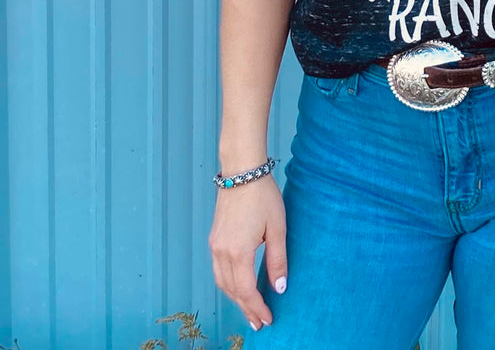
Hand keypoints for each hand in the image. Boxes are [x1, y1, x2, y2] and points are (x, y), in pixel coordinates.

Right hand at [208, 176, 287, 330]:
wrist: (242, 172)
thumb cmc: (263, 196)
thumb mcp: (277, 228)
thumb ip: (278, 260)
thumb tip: (279, 288)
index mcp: (238, 252)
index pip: (246, 291)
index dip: (257, 308)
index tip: (267, 320)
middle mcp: (222, 252)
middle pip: (232, 291)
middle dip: (246, 308)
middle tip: (259, 322)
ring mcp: (215, 246)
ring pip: (222, 282)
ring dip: (235, 298)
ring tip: (250, 309)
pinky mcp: (214, 239)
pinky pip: (218, 270)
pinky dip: (228, 284)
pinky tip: (238, 286)